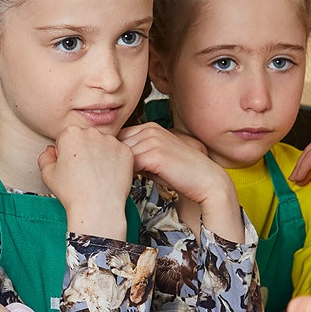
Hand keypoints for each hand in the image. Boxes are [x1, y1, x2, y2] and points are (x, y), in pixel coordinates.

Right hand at [36, 124, 134, 239]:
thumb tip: (51, 151)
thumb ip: (45, 157)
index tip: (69, 166)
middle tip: (82, 172)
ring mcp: (111, 141)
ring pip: (103, 145)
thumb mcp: (47, 174)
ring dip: (100, 155)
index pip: (66, 138)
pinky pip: (118, 153)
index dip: (65, 153)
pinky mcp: (126, 151)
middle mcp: (92, 133)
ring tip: (96, 175)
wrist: (97, 207)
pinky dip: (115, 162)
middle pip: (86, 138)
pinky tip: (107, 175)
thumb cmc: (73, 193)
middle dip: (83, 151)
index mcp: (70, 134)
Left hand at [118, 123, 242, 240]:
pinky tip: (125, 183)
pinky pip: (129, 163)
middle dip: (111, 160)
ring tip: (116, 182)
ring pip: (120, 154)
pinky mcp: (154, 153)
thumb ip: (136, 156)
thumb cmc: (179, 173)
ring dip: (117, 169)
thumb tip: (113, 161)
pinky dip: (125, 174)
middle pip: (116, 144)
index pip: (118, 137)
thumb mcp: (154, 160)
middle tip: (108, 176)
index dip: (111, 153)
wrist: (204, 180)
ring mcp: (152, 139)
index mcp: (149, 127)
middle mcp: (149, 129)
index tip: (106, 167)